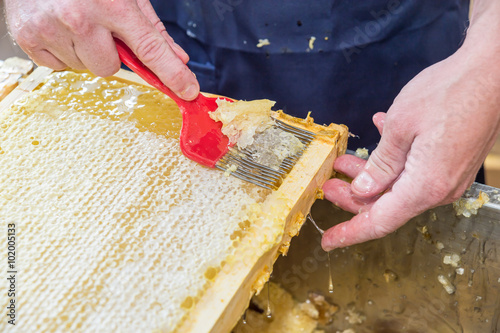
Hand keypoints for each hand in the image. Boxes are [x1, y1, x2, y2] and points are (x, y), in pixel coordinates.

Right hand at [4, 0, 198, 99]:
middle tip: (99, 28)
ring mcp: (50, 30)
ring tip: (75, 23)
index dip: (172, 73)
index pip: (150, 49)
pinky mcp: (29, 39)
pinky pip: (60, 68)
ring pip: (86, 69)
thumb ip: (151, 28)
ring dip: (86, 52)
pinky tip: (59, 29)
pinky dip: (64, 53)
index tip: (188, 90)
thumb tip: (177, 58)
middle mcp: (79, 18)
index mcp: (110, 4)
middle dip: (111, 53)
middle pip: (110, 68)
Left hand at [321, 38, 499, 250]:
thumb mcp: (400, 127)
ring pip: (398, 186)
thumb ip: (379, 165)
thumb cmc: (449, 92)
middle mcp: (439, 188)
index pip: (379, 221)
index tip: (329, 241)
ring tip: (343, 162)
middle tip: (328, 185)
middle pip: (387, 204)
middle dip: (353, 197)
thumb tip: (363, 191)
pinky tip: (380, 137)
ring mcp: (449, 177)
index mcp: (424, 186)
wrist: (493, 70)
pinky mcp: (453, 163)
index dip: (350, 233)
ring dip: (370, 175)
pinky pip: (415, 171)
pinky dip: (392, 161)